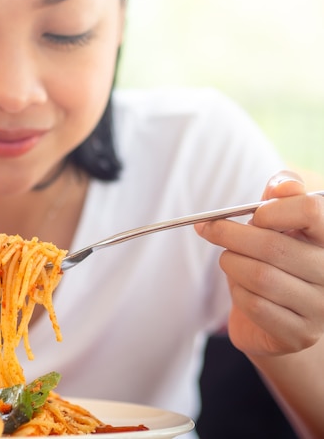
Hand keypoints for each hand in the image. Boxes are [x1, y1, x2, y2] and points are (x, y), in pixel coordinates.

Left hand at [196, 171, 323, 356]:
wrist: (278, 314)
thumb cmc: (277, 258)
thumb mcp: (280, 222)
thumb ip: (282, 197)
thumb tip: (283, 186)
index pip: (312, 211)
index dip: (273, 210)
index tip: (254, 215)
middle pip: (274, 245)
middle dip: (231, 234)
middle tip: (208, 229)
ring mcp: (321, 308)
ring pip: (260, 277)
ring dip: (231, 263)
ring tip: (228, 260)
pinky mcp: (299, 335)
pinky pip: (254, 305)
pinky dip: (237, 291)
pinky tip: (239, 287)